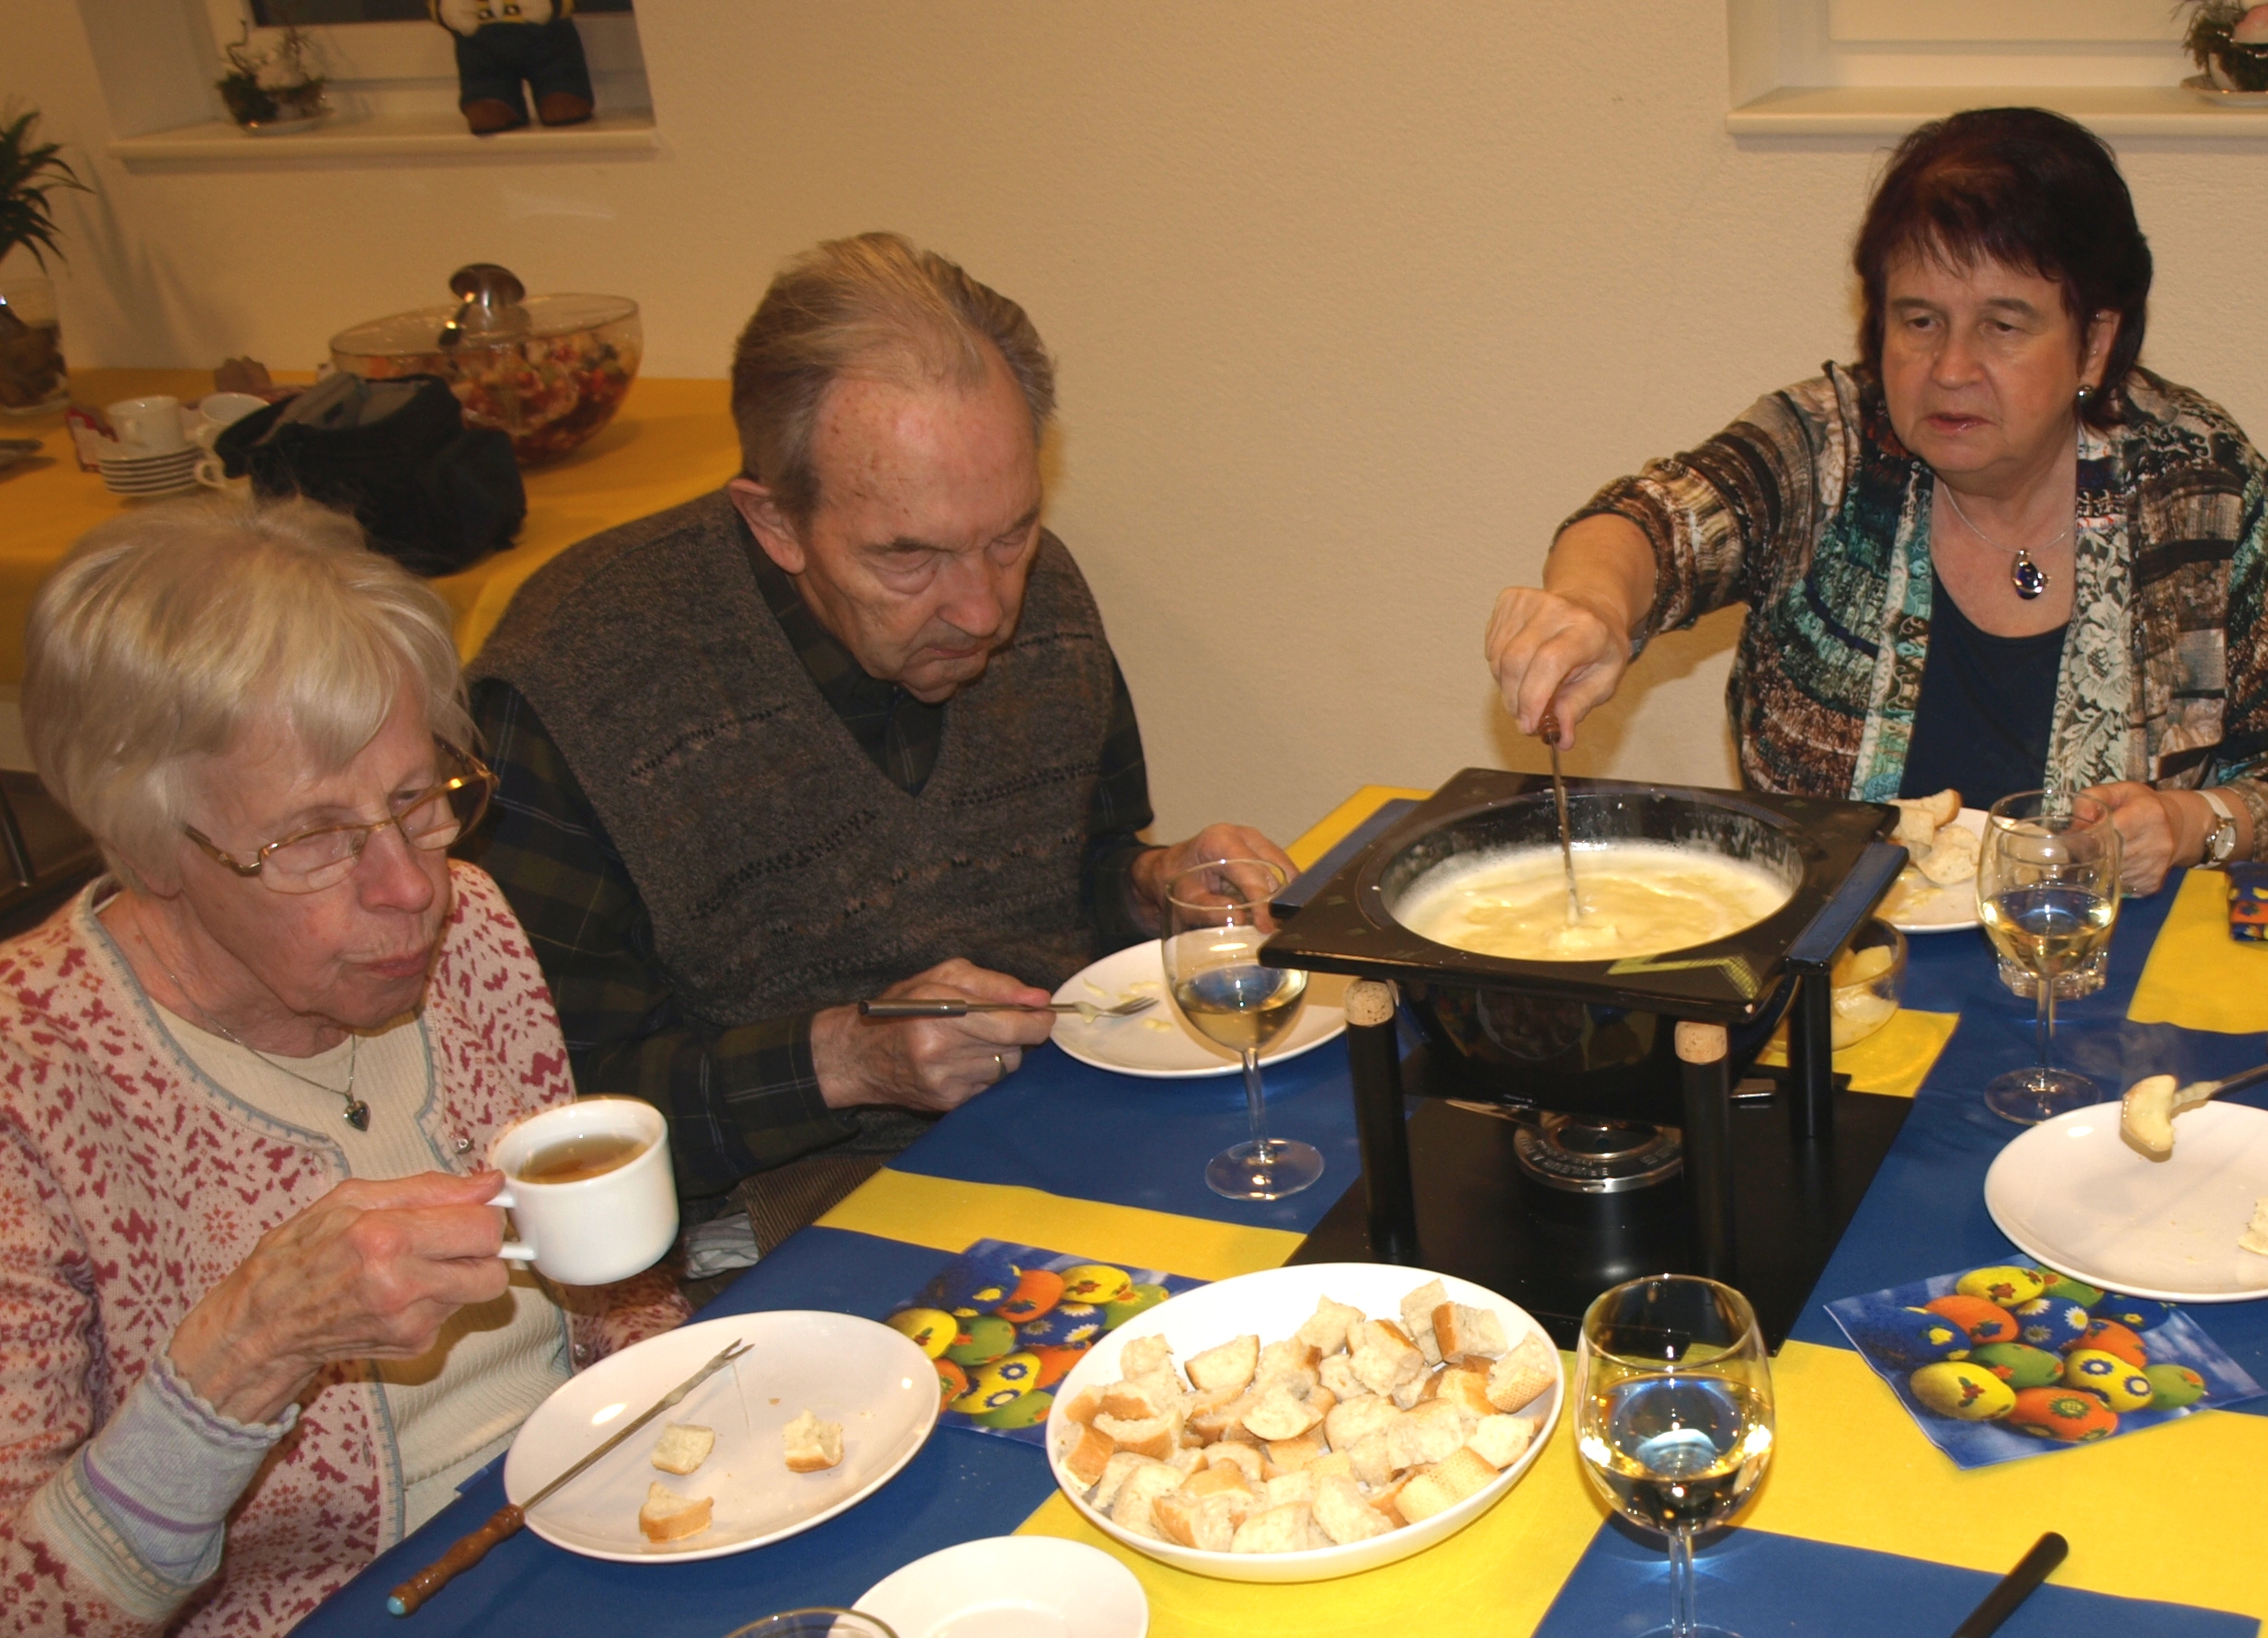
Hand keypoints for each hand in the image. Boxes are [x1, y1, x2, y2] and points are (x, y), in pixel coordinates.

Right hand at [167, 1170, 514, 1424]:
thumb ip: (429, 1188)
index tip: (473, 1211)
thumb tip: (486, 1183)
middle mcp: (401, 1286)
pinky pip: (452, 1313)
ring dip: (458, 1274)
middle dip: (482, 1250)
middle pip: (494, 1269)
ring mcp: (409, 1322)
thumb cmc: (297, 1257)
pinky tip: (399, 1290)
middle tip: (450, 1239)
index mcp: (385, 1239)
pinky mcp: (413, 1345)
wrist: (264, 1324)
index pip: (482, 1228)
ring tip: (414, 1264)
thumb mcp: (350, 1199)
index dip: (484, 1215)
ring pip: (477, 1291)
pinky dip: (437, 1299)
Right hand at [812, 958, 1054, 1113]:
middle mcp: (941, 1053)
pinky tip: (959, 1060)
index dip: (1036, 1021)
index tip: (1043, 1013)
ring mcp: (944, 1083)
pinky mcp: (946, 1104)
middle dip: (1017, 1034)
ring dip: (999, 1052)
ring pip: (1003, 1068)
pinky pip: (988, 1085)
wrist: (856, 1056)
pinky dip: (983, 1071)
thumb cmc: (899, 1009)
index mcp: (939, 1016)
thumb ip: (994, 984)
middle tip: (1003, 1022)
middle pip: (1011, 1048)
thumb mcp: (940, 978)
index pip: (1009, 1026)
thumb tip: (1037, 998)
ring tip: (969, 1040)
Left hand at [1128, 824, 1299, 933]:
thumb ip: (1210, 911)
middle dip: (1275, 903)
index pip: (1251, 874)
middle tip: (1273, 930)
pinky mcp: (1264, 848)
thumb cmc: (1177, 882)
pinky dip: (1282, 889)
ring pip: (1283, 869)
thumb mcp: (1186, 902)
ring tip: (1275, 922)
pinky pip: (1282, 869)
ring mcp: (1256, 839)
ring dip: (1282, 896)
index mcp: (1220, 841)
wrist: (1173, 868)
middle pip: (1271, 871)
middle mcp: (1242, 835)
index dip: (1262, 903)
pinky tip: (1274, 908)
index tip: (1267, 926)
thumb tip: (1240, 919)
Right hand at [1485, 585, 1632, 748]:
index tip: (1529, 725)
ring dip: (1507, 686)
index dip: (1533, 698)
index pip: (1549, 662)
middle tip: (1525, 719)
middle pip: (1516, 661)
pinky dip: (1500, 668)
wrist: (1591, 605)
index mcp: (1587, 628)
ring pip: (1499, 657)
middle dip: (1515, 700)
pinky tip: (1521, 666)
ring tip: (1527, 690)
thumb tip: (1560, 737)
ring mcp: (1530, 600)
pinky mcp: (1509, 599)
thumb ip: (1578, 707)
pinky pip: (1492, 646)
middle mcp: (1557, 608)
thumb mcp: (1604, 680)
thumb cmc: (1599, 646)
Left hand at [2084, 781, 2204, 895]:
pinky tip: (2115, 865)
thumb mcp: (2118, 791)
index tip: (2075, 837)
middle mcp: (2157, 842)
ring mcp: (2156, 865)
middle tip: (2077, 848)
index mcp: (2148, 814)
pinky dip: (2111, 878)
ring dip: (2099, 867)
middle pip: (2110, 855)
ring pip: (2112, 874)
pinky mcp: (2152, 883)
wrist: (2178, 825)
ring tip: (2099, 854)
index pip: (2113, 830)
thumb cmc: (2142, 805)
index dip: (2090, 836)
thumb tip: (2076, 824)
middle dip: (2089, 853)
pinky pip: (2120, 885)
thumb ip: (2092, 799)